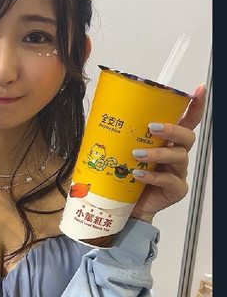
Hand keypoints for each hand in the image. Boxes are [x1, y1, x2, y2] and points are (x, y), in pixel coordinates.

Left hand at [130, 84, 206, 222]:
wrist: (123, 206)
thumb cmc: (123, 177)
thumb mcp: (120, 151)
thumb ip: (119, 135)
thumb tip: (99, 114)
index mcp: (166, 141)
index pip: (185, 120)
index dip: (194, 106)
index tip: (197, 90)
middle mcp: (175, 154)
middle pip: (187, 136)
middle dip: (172, 129)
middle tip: (151, 127)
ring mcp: (177, 172)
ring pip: (179, 156)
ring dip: (158, 153)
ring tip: (138, 155)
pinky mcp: (175, 189)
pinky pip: (169, 180)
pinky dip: (153, 176)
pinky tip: (139, 174)